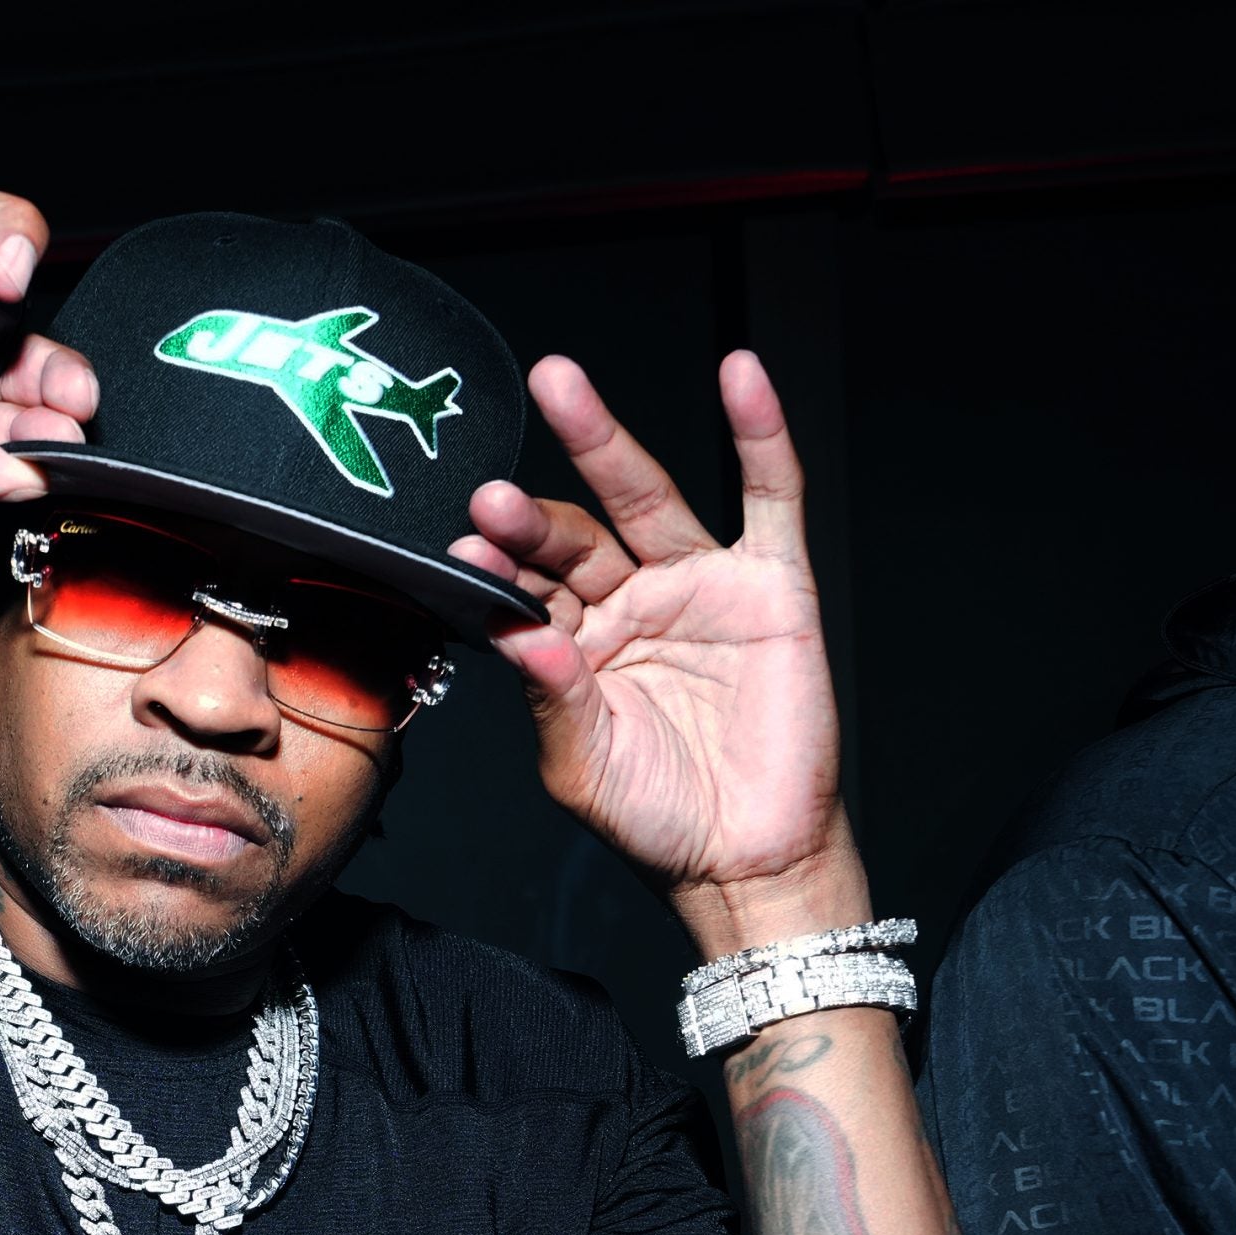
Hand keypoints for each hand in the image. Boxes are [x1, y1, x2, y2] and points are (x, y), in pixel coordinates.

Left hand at [454, 352, 868, 952]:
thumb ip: (553, 696)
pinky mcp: (770, 584)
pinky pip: (769, 496)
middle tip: (490, 487)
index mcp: (571, 644)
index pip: (525, 587)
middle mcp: (627, 603)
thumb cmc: (656, 818)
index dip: (497, 567)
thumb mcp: (582, 764)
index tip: (465, 550)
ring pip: (648, 497)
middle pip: (573, 533)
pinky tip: (742, 376)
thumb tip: (523, 636)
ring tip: (562, 387)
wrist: (745, 858)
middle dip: (530, 509)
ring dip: (605, 440)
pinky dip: (760, 433)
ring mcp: (696, 586)